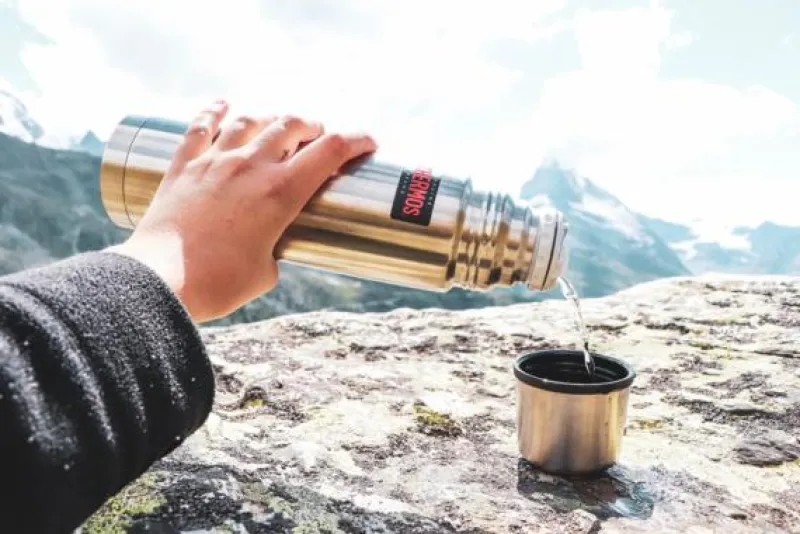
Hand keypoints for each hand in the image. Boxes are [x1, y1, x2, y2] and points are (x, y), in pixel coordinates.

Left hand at [108, 100, 376, 321]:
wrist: (159, 279)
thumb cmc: (217, 283)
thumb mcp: (265, 273)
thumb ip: (274, 250)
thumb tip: (268, 246)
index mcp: (281, 192)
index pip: (331, 150)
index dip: (357, 140)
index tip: (368, 143)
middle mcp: (251, 166)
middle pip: (292, 125)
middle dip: (313, 126)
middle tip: (319, 136)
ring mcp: (215, 162)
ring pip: (251, 120)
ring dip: (271, 118)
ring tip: (278, 126)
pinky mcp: (184, 166)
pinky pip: (200, 126)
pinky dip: (215, 112)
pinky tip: (223, 104)